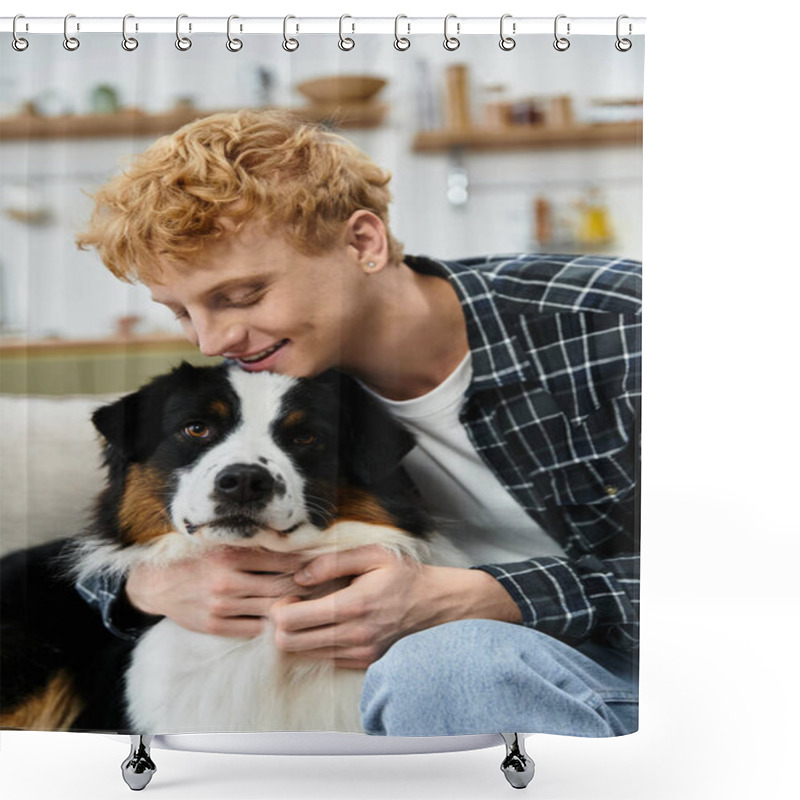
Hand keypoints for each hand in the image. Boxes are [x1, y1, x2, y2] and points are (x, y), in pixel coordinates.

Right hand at [125, 547, 310, 637]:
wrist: (158, 584)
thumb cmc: (197, 559)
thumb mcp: (223, 545)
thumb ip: (254, 548)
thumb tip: (294, 547)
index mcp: (231, 556)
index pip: (281, 561)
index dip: (306, 564)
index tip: (323, 564)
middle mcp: (227, 581)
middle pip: (280, 587)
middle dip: (306, 588)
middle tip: (326, 587)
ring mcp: (221, 607)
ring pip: (270, 610)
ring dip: (294, 608)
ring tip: (313, 604)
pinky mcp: (216, 626)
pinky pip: (255, 629)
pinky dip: (272, 625)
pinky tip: (285, 620)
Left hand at [269, 544, 520, 668]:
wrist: (437, 604)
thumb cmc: (404, 575)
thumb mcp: (373, 555)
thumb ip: (333, 562)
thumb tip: (300, 576)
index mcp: (353, 606)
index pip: (291, 622)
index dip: (278, 609)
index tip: (288, 595)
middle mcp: (354, 636)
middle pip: (289, 644)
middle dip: (280, 625)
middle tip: (293, 605)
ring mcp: (358, 654)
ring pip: (302, 655)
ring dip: (296, 636)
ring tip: (309, 613)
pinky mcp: (363, 663)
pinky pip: (323, 660)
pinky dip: (314, 644)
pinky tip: (325, 624)